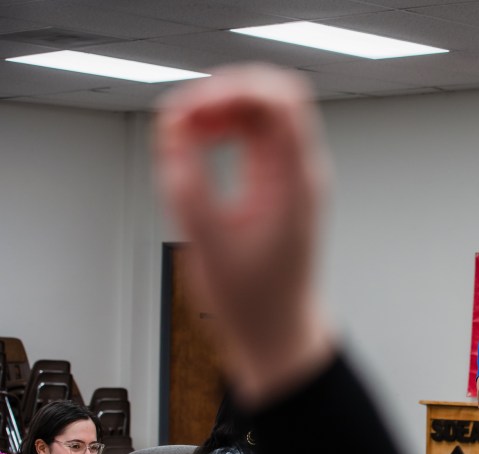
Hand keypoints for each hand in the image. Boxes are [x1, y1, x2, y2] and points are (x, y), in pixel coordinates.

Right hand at [155, 64, 332, 404]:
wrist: (278, 333)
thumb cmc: (258, 302)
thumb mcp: (209, 245)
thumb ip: (187, 185)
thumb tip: (173, 131)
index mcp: (297, 183)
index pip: (282, 101)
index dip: (233, 89)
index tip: (193, 108)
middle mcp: (299, 173)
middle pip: (270, 95)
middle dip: (222, 94)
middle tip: (183, 119)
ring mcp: (289, 176)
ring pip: (260, 111)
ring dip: (219, 109)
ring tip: (183, 133)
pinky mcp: (274, 184)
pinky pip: (252, 135)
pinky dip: (222, 128)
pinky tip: (195, 144)